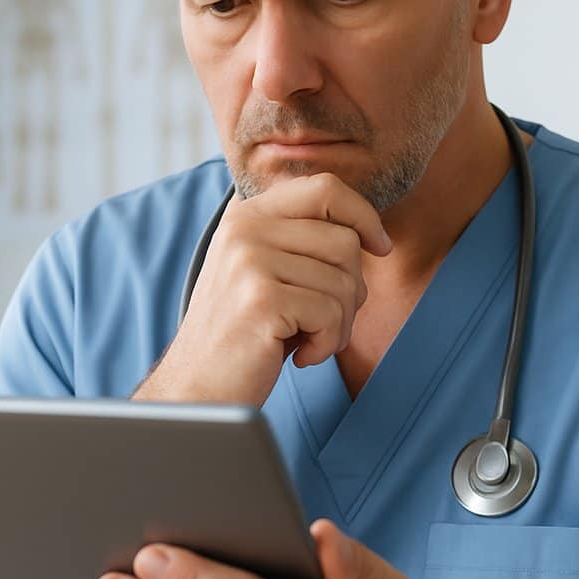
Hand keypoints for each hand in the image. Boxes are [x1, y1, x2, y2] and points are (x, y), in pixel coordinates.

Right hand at [147, 173, 391, 406]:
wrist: (199, 390)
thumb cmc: (246, 334)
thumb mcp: (269, 272)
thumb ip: (305, 242)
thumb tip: (373, 234)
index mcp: (248, 214)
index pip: (326, 188)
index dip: (364, 216)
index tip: (380, 248)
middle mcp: (245, 228)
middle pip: (345, 240)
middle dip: (353, 290)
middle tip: (324, 322)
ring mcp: (250, 260)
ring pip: (345, 281)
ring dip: (340, 324)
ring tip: (308, 340)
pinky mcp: (260, 298)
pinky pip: (331, 314)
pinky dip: (326, 345)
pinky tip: (299, 356)